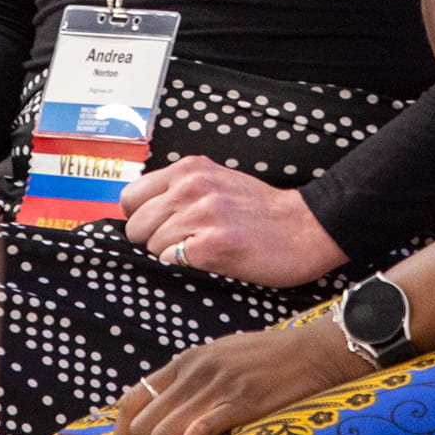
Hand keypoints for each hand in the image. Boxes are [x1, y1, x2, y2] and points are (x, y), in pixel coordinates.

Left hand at [114, 320, 370, 434]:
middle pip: (141, 424)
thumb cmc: (270, 358)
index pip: (130, 401)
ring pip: (162, 434)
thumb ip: (191, 379)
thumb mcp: (221, 357)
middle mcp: (193, 371)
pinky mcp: (239, 402)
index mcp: (185, 361)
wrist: (314, 350)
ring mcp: (216, 386)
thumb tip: (166, 408)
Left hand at [123, 159, 350, 288]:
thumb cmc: (261, 211)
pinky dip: (185, 266)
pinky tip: (210, 259)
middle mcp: (192, 186)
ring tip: (203, 249)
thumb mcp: (216, 182)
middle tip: (182, 243)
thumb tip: (140, 213)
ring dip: (172, 255)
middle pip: (136, 226)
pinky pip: (172, 261)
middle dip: (152, 240)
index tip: (157, 228)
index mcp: (189, 169)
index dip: (140, 218)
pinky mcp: (213, 244)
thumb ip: (180, 189)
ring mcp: (202, 214)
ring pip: (152, 246)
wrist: (304, 228)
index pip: (130, 197)